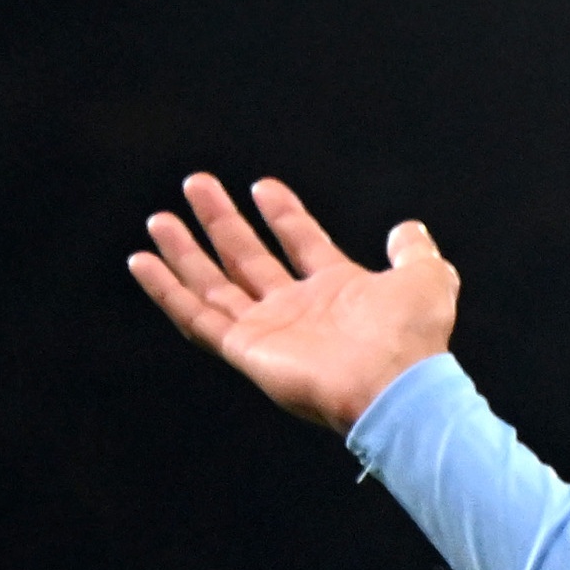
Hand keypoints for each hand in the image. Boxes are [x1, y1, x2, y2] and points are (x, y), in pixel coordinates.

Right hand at [129, 172, 460, 435]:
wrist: (394, 386)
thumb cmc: (413, 339)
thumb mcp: (426, 279)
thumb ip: (415, 251)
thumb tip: (408, 229)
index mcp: (336, 291)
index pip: (300, 242)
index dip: (283, 214)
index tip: (262, 185)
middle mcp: (297, 310)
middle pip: (248, 257)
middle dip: (221, 221)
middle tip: (197, 184)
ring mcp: (268, 330)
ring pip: (214, 285)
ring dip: (185, 252)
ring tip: (159, 219)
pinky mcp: (245, 350)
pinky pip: (196, 316)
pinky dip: (166, 290)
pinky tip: (142, 262)